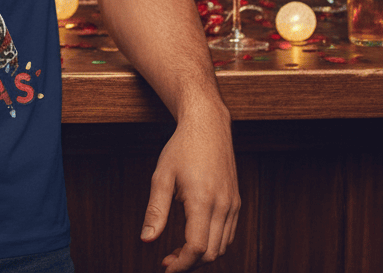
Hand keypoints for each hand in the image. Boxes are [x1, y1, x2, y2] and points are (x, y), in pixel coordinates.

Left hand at [141, 104, 239, 269]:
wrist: (208, 125)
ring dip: (202, 256)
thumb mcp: (162, 175)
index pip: (197, 248)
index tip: (166, 267)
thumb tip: (146, 240)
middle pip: (211, 253)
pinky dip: (213, 243)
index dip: (181, 264)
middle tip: (168, 260)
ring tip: (179, 250)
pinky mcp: (236, 202)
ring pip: (222, 247)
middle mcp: (223, 206)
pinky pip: (228, 234)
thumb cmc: (182, 147)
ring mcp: (233, 205)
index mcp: (203, 200)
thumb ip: (155, 210)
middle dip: (190, 263)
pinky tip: (195, 236)